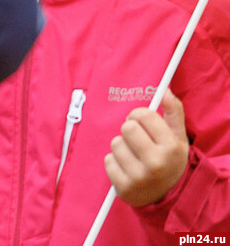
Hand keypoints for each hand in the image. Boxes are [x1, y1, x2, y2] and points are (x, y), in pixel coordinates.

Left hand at [107, 92, 188, 207]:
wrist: (168, 195)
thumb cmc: (170, 159)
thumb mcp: (178, 137)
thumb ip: (174, 111)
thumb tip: (164, 90)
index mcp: (172, 147)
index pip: (143, 114)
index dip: (140, 116)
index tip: (144, 125)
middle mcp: (157, 163)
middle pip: (127, 127)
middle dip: (130, 131)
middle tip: (138, 141)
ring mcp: (140, 177)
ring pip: (115, 143)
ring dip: (122, 147)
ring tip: (135, 157)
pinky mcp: (124, 187)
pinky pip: (108, 161)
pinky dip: (115, 163)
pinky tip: (128, 169)